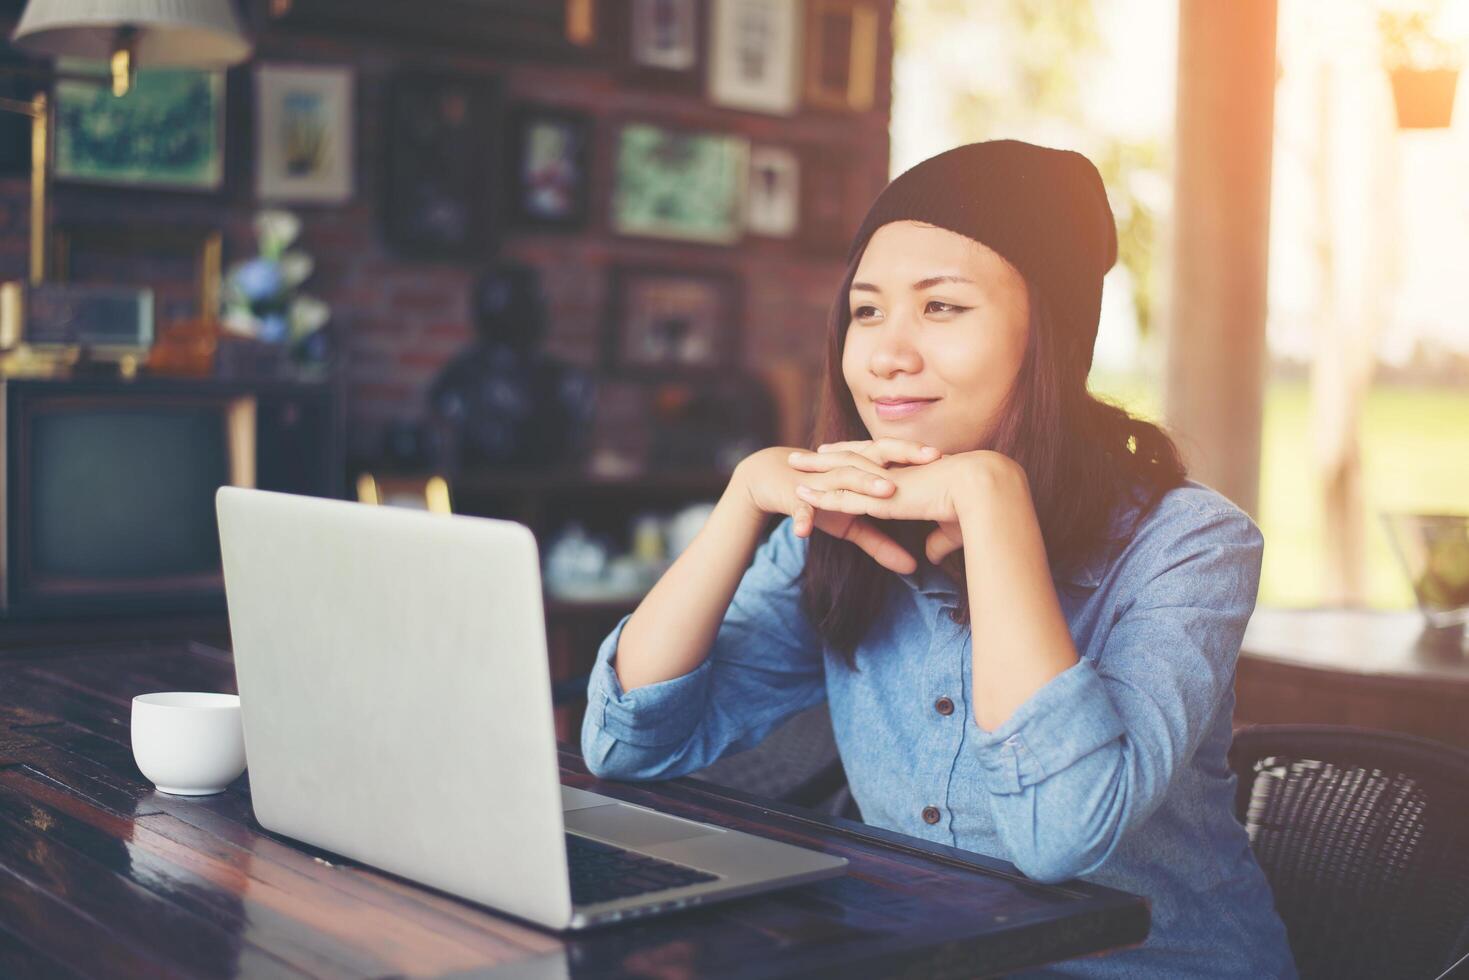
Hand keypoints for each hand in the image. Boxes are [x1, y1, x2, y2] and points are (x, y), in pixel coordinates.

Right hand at [733, 446, 918, 573]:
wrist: (772, 482)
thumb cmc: (820, 499)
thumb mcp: (852, 523)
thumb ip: (881, 543)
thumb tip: (914, 569)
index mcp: (861, 469)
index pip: (895, 458)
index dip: (920, 457)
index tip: (952, 460)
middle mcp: (843, 468)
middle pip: (875, 457)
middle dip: (902, 457)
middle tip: (931, 459)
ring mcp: (818, 481)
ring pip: (843, 478)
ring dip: (863, 483)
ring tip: (886, 493)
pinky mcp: (794, 496)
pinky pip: (800, 509)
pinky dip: (802, 519)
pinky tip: (805, 533)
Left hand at [787, 440, 1004, 564]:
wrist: (981, 493)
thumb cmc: (977, 509)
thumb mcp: (952, 529)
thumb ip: (938, 541)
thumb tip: (931, 556)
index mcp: (909, 475)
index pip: (877, 464)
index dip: (858, 459)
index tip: (842, 456)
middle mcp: (892, 473)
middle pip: (852, 460)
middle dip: (828, 457)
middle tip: (806, 453)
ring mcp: (883, 482)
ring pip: (840, 472)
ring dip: (815, 470)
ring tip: (792, 462)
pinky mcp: (878, 498)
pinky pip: (842, 496)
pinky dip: (820, 495)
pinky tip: (802, 493)